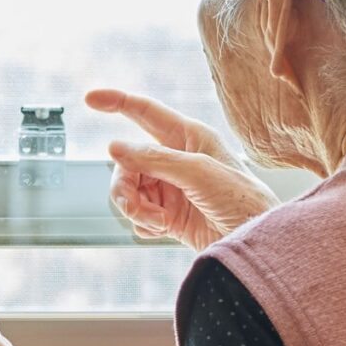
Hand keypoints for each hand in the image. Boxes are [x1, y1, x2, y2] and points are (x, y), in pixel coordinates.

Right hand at [87, 87, 278, 250]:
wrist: (255, 247)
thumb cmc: (241, 201)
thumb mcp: (198, 172)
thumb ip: (155, 159)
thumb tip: (114, 148)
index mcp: (189, 137)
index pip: (145, 112)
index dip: (117, 102)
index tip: (90, 98)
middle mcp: (177, 159)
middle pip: (127, 162)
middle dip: (125, 186)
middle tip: (136, 207)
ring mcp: (171, 189)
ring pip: (128, 191)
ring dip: (135, 209)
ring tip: (156, 223)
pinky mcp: (169, 217)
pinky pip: (137, 215)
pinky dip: (143, 224)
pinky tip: (162, 231)